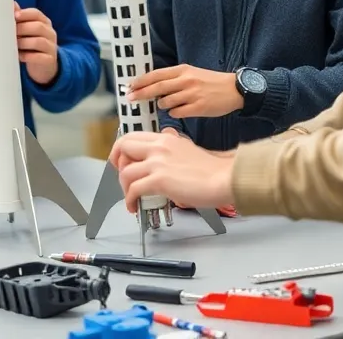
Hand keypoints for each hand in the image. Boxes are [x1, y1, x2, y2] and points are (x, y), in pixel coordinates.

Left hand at [14, 4, 57, 84]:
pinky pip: (39, 57)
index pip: (36, 14)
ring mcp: (51, 47)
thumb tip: (12, 4)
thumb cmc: (31, 45)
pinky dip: (27, 56)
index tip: (14, 16)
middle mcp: (50, 33)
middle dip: (22, 29)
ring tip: (14, 45)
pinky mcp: (49, 60)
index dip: (25, 14)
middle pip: (38, 26)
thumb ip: (20, 19)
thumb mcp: (27, 31)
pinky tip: (20, 56)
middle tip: (9, 33)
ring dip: (23, 43)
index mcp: (44, 23)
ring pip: (38, 41)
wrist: (44, 66)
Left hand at [109, 131, 235, 212]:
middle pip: (123, 146)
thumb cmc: (212, 171)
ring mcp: (158, 162)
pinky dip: (129, 200)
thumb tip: (161, 158)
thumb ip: (171, 150)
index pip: (132, 136)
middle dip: (117, 163)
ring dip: (123, 187)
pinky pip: (133, 189)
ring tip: (131, 198)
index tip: (122, 161)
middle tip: (122, 177)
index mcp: (166, 138)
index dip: (122, 149)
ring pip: (125, 171)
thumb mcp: (188, 150)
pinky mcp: (160, 180)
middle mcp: (159, 147)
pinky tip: (134, 206)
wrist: (225, 178)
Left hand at [127, 65, 242, 118]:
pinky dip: (175, 113)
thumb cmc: (211, 82)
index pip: (156, 75)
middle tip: (130, 98)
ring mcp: (192, 94)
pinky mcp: (199, 108)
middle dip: (141, 93)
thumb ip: (174, 79)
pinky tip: (180, 111)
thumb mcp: (192, 73)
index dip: (141, 81)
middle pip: (157, 88)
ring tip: (170, 104)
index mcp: (183, 70)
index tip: (130, 86)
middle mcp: (186, 80)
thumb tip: (153, 88)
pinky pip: (177, 113)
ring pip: (166, 103)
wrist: (234, 89)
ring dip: (162, 106)